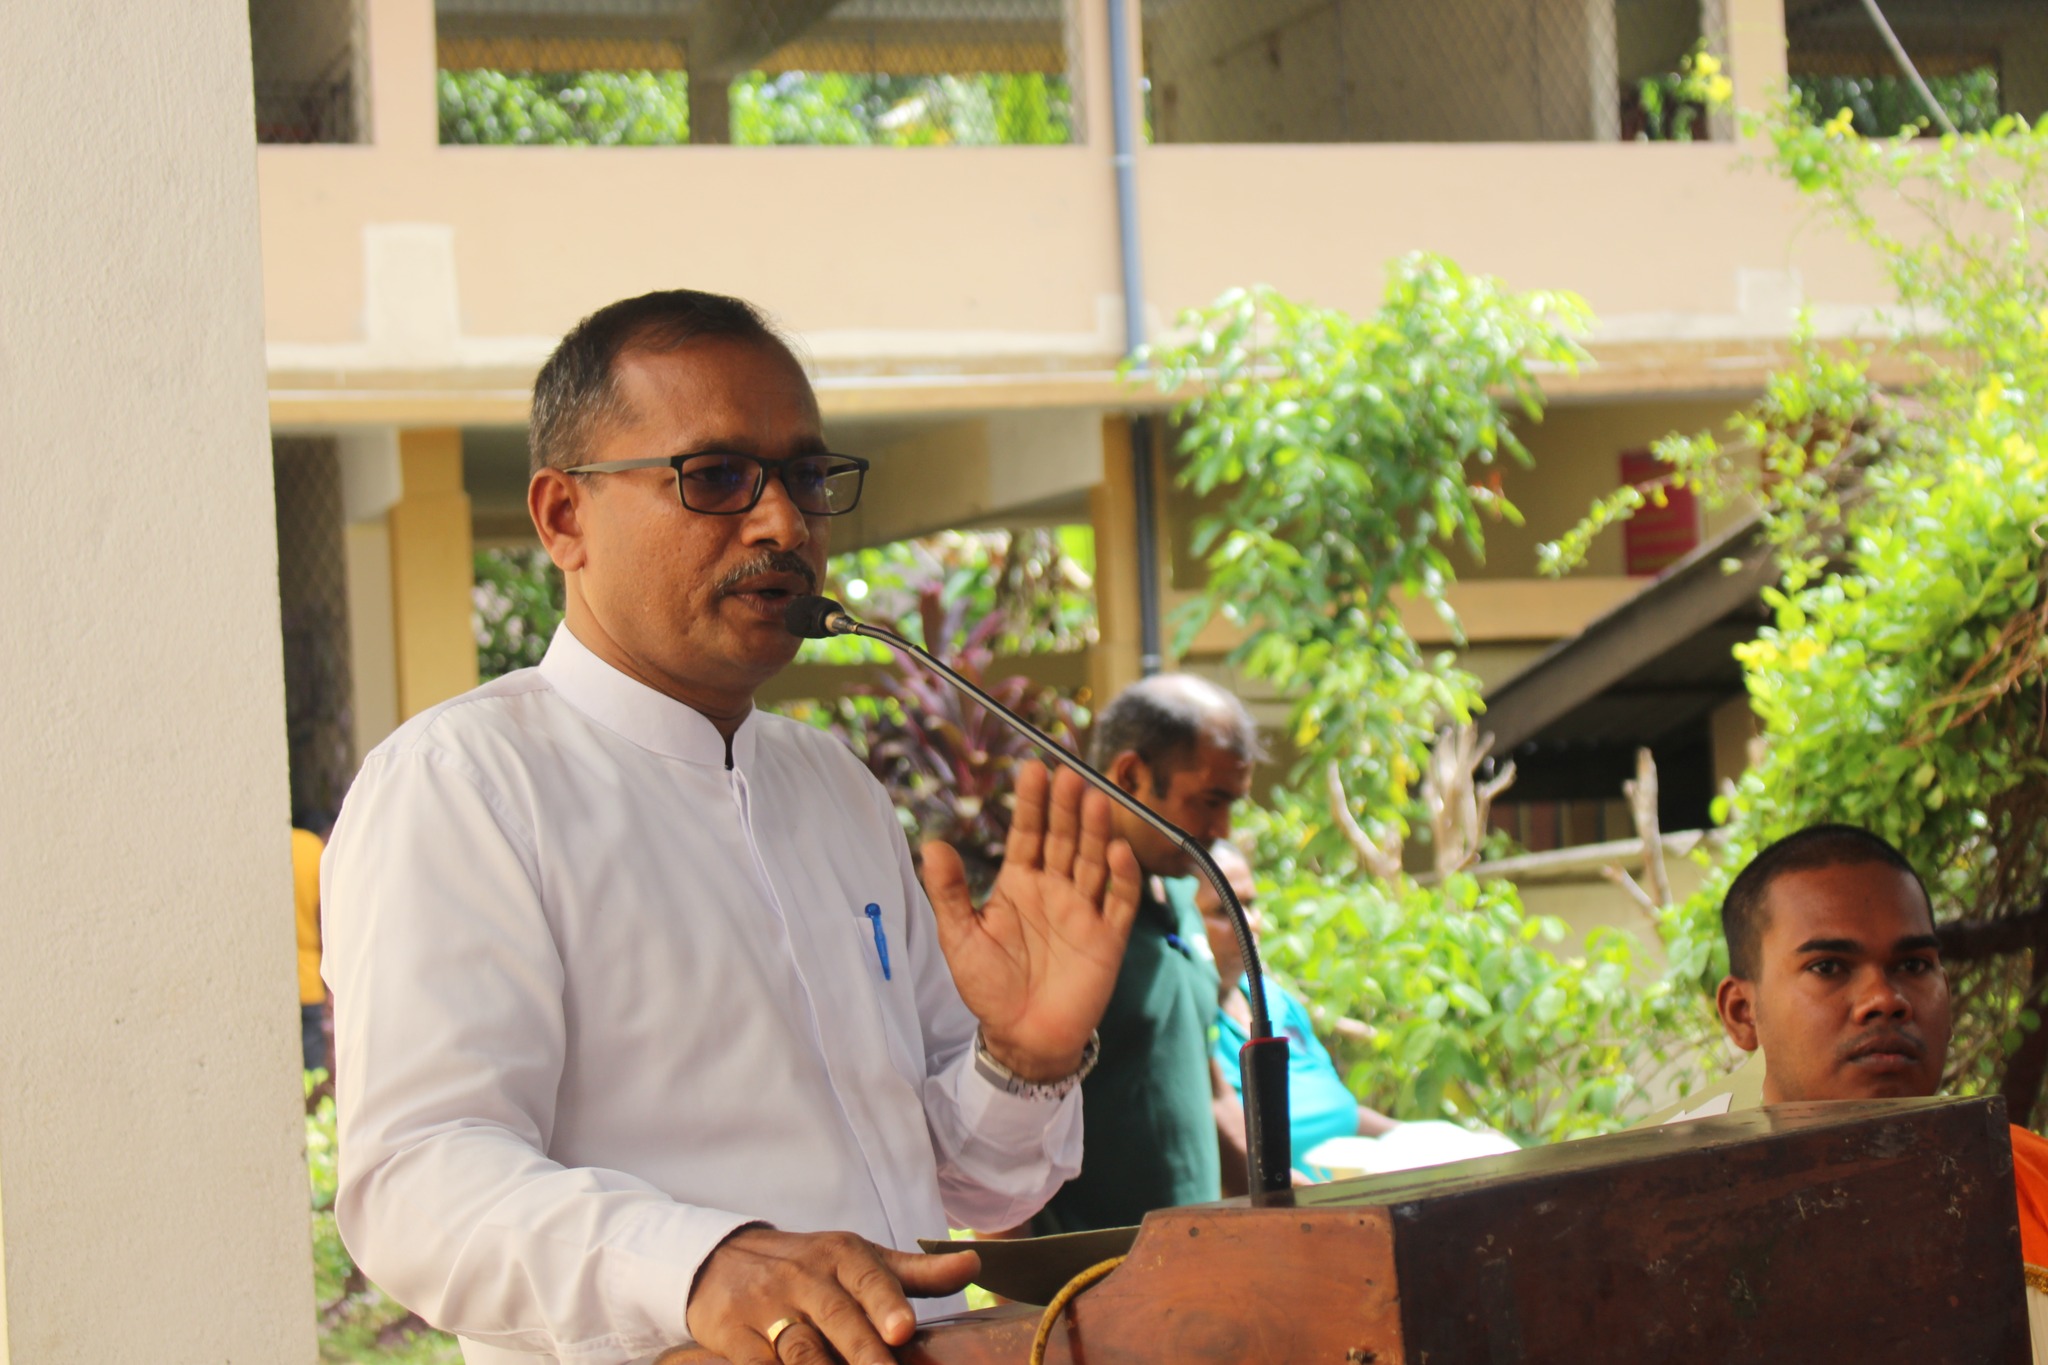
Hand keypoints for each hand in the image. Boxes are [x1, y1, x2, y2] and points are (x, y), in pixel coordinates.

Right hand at [684, 1227, 977, 1364]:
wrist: (720, 1258)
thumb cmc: (809, 1266)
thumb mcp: (860, 1259)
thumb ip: (918, 1272)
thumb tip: (974, 1265)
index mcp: (841, 1255)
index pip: (869, 1277)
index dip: (886, 1304)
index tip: (903, 1330)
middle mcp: (804, 1277)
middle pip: (838, 1318)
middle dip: (863, 1352)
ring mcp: (766, 1306)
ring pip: (799, 1348)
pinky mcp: (733, 1334)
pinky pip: (757, 1364)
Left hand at [922, 761, 1141, 1081]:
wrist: (1022, 1038)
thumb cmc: (988, 987)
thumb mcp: (959, 938)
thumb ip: (949, 892)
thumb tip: (932, 845)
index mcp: (1018, 884)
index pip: (1026, 834)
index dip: (1030, 804)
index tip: (1032, 769)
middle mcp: (1054, 890)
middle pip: (1064, 840)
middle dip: (1065, 809)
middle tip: (1067, 774)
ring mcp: (1083, 911)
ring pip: (1092, 863)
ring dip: (1095, 832)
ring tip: (1094, 799)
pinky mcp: (1107, 939)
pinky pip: (1118, 903)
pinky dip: (1121, 878)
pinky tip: (1117, 853)